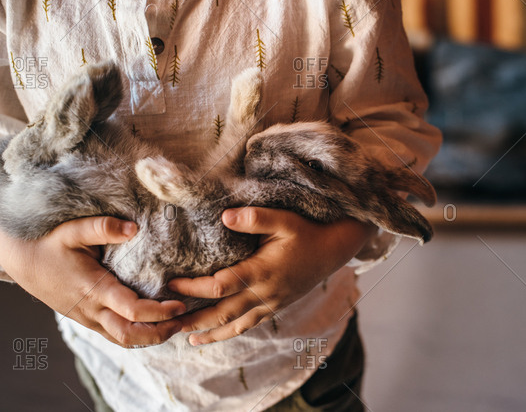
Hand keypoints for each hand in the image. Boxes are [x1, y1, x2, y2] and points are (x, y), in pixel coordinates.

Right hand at [0, 217, 185, 346]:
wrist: (22, 261)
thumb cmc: (49, 244)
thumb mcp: (73, 230)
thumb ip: (103, 227)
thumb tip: (134, 228)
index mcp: (93, 288)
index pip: (131, 310)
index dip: (158, 312)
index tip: (180, 305)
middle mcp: (92, 309)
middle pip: (130, 335)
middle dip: (161, 333)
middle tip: (185, 321)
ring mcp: (88, 318)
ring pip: (123, 340)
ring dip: (151, 337)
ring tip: (176, 325)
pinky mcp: (87, 320)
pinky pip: (115, 335)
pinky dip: (137, 335)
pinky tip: (155, 325)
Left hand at [168, 207, 374, 344]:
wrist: (333, 250)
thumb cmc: (306, 231)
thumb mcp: (284, 219)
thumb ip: (255, 218)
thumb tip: (224, 217)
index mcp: (262, 271)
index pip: (219, 286)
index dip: (192, 287)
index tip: (170, 283)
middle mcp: (265, 293)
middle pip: (221, 312)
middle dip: (192, 317)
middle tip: (164, 322)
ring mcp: (271, 303)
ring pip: (234, 324)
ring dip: (208, 332)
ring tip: (184, 336)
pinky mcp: (275, 306)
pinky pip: (248, 325)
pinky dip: (228, 333)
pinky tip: (213, 335)